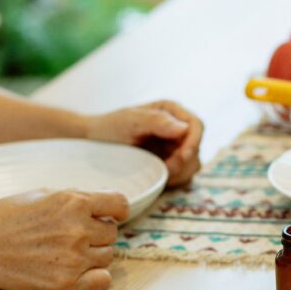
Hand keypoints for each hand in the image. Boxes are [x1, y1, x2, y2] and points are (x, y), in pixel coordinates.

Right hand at [0, 190, 128, 289]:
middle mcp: (77, 230)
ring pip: (107, 256)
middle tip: (73, 235)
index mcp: (73, 203)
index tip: (112, 215)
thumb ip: (75, 199)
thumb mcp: (41, 195)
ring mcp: (73, 259)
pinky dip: (96, 276)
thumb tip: (103, 205)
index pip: (119, 204)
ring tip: (67, 252)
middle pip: (112, 233)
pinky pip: (103, 281)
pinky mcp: (66, 284)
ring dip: (94, 254)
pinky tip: (80, 270)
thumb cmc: (3, 219)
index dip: (116, 210)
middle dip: (97, 233)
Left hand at [86, 101, 202, 185]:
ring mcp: (174, 146)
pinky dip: (174, 178)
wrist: (93, 143)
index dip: (193, 142)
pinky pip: (183, 174)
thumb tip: (184, 128)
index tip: (182, 156)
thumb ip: (157, 121)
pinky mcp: (170, 162)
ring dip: (179, 172)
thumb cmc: (109, 127)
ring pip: (193, 163)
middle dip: (183, 161)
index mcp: (171, 111)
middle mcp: (177, 127)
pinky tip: (158, 176)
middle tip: (164, 169)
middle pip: (197, 147)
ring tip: (158, 172)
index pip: (196, 125)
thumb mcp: (130, 121)